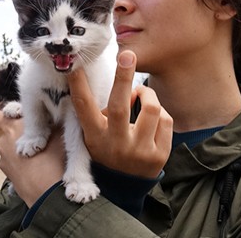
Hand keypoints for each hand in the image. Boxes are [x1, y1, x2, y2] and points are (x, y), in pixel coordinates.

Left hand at [0, 102, 65, 206]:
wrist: (49, 193)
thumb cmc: (55, 160)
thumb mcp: (59, 133)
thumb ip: (49, 121)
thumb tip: (49, 116)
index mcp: (14, 127)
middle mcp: (4, 141)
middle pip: (10, 131)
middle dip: (22, 134)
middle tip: (39, 140)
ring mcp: (4, 159)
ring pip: (14, 147)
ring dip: (25, 149)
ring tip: (44, 157)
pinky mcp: (7, 173)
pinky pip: (16, 162)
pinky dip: (25, 162)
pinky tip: (38, 167)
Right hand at [68, 50, 172, 178]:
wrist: (126, 186)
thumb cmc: (108, 150)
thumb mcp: (94, 135)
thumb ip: (99, 112)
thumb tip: (117, 80)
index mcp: (95, 137)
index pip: (84, 108)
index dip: (79, 86)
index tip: (75, 67)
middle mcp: (116, 144)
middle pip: (119, 105)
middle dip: (123, 77)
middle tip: (127, 55)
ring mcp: (139, 151)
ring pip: (151, 108)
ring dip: (147, 94)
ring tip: (141, 95)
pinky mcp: (160, 155)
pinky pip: (165, 119)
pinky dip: (159, 111)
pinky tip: (152, 117)